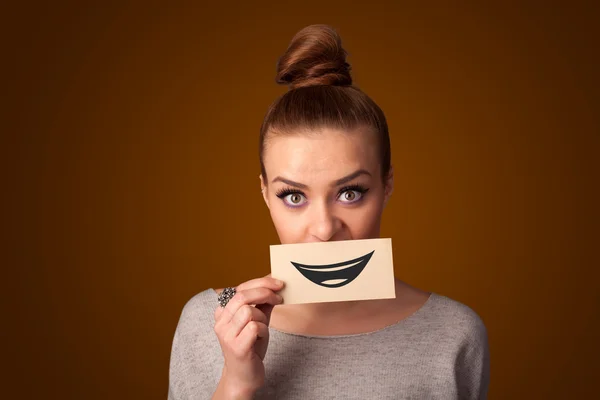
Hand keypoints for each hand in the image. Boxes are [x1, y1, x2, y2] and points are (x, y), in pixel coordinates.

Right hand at [213, 275, 284, 395]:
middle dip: (264, 292)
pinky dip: (264, 331)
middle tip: (279, 297)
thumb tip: (274, 286)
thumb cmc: (251, 348)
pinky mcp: (237, 347)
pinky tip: (261, 339)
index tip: (277, 283)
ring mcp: (227, 335)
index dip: (260, 282)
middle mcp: (221, 323)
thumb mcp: (257, 322)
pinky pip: (255, 327)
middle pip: (242, 296)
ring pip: (248, 311)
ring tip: (263, 328)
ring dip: (262, 317)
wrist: (244, 377)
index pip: (239, 289)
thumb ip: (262, 305)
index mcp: (223, 314)